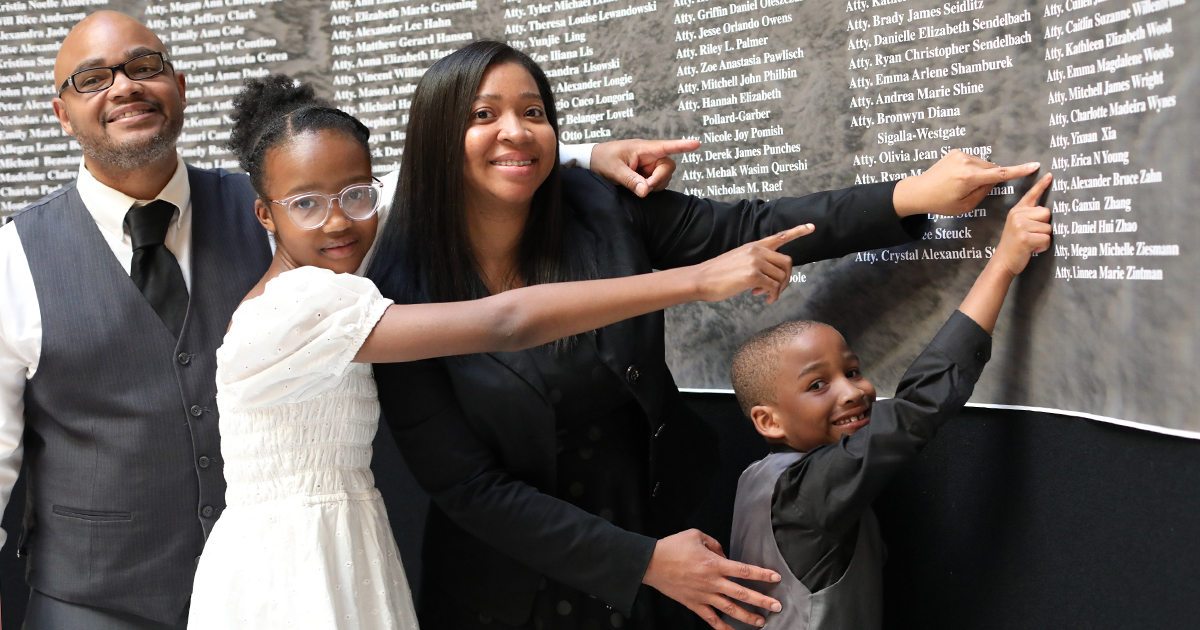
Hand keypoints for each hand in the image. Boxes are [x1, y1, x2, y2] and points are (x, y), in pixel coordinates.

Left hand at [590, 138, 701, 196]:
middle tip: (643, 188)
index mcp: (643, 148)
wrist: (592, 161)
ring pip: (663, 177)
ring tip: (636, 186)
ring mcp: (649, 165)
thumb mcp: (614, 170)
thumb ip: (631, 181)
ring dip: (653, 186)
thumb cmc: (603, 159)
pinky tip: (638, 188)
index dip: (682, 146)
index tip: (696, 144)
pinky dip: (650, 189)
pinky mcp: (646, 174)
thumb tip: (646, 191)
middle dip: (659, 180)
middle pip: (667, 167)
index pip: (666, 146)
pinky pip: (656, 183)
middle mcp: (649, 155)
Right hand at [642, 529, 782, 629]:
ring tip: (762, 621)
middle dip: (762, 600)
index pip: (744, 570)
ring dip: (747, 616)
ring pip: (730, 609)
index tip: (775, 577)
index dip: (761, 574)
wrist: (651, 563)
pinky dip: (722, 627)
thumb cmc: (672, 547)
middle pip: (742, 593)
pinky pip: (711, 619)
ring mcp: (703, 595)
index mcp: (714, 564)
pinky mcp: (694, 604)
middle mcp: (712, 582)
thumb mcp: (696, 535)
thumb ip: (715, 544)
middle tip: (777, 606)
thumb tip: (725, 555)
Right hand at [691, 224, 812, 303]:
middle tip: (775, 290)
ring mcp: (755, 262)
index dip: (798, 231)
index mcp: (754, 246)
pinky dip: (773, 295)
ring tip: (765, 295)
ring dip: (777, 289)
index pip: (780, 236)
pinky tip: (763, 298)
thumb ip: (755, 263)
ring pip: (782, 276)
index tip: (812, 227)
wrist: (700, 279)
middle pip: (787, 262)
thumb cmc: (717, 274)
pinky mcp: (753, 275)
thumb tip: (769, 279)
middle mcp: (757, 251)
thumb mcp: (737, 261)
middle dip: (786, 278)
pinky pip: (774, 287)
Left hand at [892, 150, 1041, 216]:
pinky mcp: (955, 152)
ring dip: (979, 173)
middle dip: (988, 178)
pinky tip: (957, 177)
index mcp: (969, 178)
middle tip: (971, 191)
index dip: (1019, 171)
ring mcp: (960, 155)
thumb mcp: (966, 205)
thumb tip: (994, 179)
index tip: (1034, 165)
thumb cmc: (942, 203)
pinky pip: (973, 160)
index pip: (1000, 174)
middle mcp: (965, 163)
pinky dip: (971, 168)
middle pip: (991, 168)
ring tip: (961, 184)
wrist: (919, 191)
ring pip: (983, 164)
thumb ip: (984, 191)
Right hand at [993, 172, 1052, 275]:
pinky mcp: (1025, 237)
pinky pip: (1046, 238)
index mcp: (1016, 211)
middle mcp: (1017, 215)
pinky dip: (1043, 246)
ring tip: (1031, 243)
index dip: (1041, 185)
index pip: (1031, 195)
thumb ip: (1029, 216)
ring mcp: (1020, 226)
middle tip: (1032, 235)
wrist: (1002, 262)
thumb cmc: (1014, 245)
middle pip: (1046, 212)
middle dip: (1044, 225)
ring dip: (1043, 238)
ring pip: (1048, 227)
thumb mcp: (1017, 226)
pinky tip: (1033, 249)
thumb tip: (1045, 211)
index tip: (1050, 175)